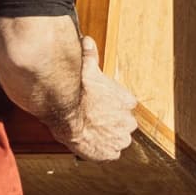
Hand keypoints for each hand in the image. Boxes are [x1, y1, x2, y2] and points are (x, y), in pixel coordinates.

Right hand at [66, 39, 138, 162]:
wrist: (67, 113)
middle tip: (95, 120)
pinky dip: (101, 152)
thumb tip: (87, 40)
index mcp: (127, 101)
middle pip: (125, 124)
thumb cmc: (77, 89)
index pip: (127, 105)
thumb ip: (90, 55)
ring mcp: (120, 138)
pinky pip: (110, 154)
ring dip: (108, 138)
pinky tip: (91, 145)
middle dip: (113, 123)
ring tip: (92, 134)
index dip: (114, 106)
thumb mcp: (86, 67)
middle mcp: (128, 121)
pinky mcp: (110, 153)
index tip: (102, 106)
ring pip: (118, 140)